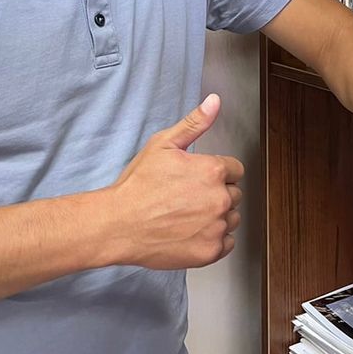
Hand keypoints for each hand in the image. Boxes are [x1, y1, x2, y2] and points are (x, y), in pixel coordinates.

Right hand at [104, 93, 242, 269]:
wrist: (117, 225)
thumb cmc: (137, 185)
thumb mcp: (163, 144)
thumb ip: (194, 123)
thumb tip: (215, 101)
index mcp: (213, 170)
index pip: (235, 170)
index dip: (216, 173)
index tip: (198, 179)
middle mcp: (220, 198)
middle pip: (234, 194)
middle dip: (216, 194)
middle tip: (188, 198)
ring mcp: (216, 227)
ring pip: (232, 218)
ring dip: (218, 217)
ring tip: (188, 215)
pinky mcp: (210, 252)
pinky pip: (227, 243)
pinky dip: (214, 239)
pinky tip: (192, 232)